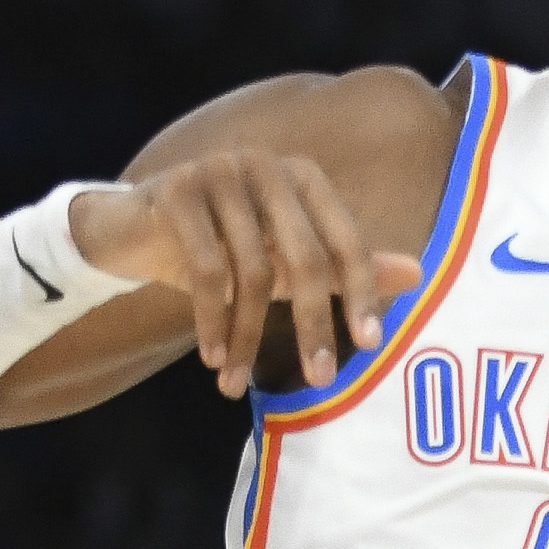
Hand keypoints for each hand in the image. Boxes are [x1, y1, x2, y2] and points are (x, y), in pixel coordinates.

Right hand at [72, 154, 422, 395]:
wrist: (131, 232)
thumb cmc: (219, 247)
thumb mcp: (284, 261)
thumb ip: (344, 265)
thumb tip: (418, 273)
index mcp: (300, 175)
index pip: (343, 238)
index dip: (359, 291)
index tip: (369, 345)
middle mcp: (264, 165)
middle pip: (303, 256)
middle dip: (312, 323)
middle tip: (319, 380)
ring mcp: (218, 171)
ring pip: (251, 272)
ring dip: (247, 337)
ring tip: (237, 384)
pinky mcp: (176, 190)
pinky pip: (206, 270)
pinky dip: (212, 322)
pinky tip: (212, 360)